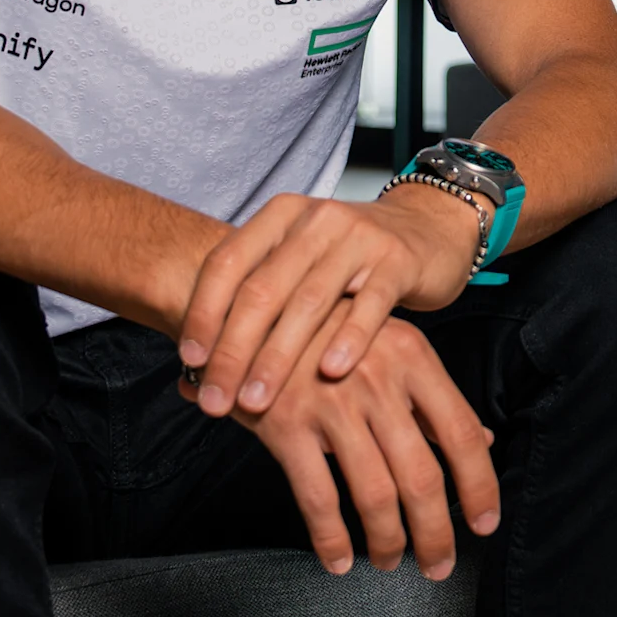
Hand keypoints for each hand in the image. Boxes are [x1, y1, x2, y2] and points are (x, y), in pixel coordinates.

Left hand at [177, 187, 484, 423]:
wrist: (427, 229)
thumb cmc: (351, 259)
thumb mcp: (299, 262)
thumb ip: (256, 302)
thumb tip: (192, 372)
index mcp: (280, 217)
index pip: (227, 262)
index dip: (204, 312)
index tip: (189, 360)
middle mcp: (316, 220)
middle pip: (263, 289)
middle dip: (233, 350)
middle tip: (215, 398)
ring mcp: (360, 238)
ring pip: (309, 302)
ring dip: (277, 357)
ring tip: (256, 400)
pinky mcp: (398, 262)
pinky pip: (369, 305)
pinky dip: (347, 339)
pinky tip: (329, 374)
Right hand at [246, 316, 500, 577]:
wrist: (252, 309)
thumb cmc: (330, 334)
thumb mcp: (390, 347)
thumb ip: (433, 398)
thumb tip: (484, 441)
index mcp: (412, 357)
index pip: (460, 433)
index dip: (479, 486)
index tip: (484, 524)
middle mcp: (376, 379)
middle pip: (421, 475)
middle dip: (436, 532)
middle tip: (440, 565)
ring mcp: (330, 403)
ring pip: (374, 494)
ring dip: (388, 541)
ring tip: (390, 562)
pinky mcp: (285, 425)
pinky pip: (318, 498)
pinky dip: (332, 540)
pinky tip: (339, 561)